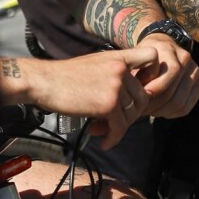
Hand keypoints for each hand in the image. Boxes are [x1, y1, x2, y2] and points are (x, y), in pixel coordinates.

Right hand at [19, 48, 156, 147]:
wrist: (44, 81)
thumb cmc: (64, 76)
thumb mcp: (95, 64)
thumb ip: (115, 74)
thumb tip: (129, 97)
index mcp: (118, 57)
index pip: (152, 56)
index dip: (153, 72)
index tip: (142, 88)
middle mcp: (121, 69)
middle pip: (143, 97)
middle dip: (131, 113)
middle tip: (113, 122)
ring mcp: (116, 86)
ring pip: (132, 114)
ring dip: (119, 127)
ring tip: (103, 131)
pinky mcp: (109, 104)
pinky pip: (120, 127)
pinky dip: (114, 138)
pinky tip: (104, 142)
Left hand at [135, 32, 198, 118]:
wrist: (159, 49)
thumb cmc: (144, 60)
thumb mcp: (136, 62)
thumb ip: (136, 74)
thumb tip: (138, 94)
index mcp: (169, 49)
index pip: (171, 72)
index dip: (155, 89)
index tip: (141, 98)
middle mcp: (185, 57)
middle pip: (175, 92)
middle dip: (156, 105)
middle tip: (143, 110)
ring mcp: (195, 70)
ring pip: (181, 102)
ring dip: (163, 111)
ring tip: (150, 111)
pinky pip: (186, 106)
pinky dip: (172, 113)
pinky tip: (161, 110)